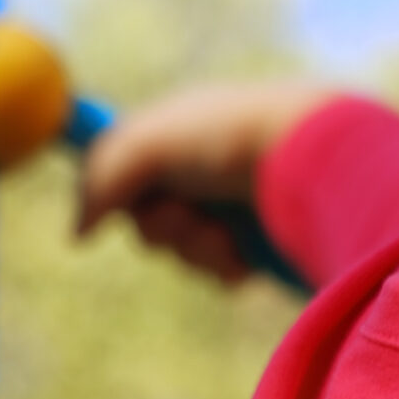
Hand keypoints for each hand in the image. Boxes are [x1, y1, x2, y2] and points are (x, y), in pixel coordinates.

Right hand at [76, 81, 336, 283]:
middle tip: (187, 215)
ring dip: (195, 248)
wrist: (318, 161)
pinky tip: (246, 255)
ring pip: (182, 250)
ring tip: (226, 235)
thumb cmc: (232, 137)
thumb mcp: (150, 143)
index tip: (108, 207)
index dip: (116, 189)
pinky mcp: (263, 240)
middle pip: (149, 217)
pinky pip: (220, 270)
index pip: (126, 167)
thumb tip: (79, 233)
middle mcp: (206, 165)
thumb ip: (103, 178)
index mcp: (182, 128)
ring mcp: (235, 205)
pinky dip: (225, 266)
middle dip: (162, 226)